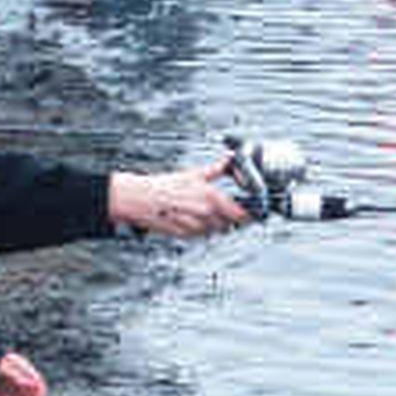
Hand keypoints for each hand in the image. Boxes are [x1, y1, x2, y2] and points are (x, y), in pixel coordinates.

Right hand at [107, 158, 247, 237]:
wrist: (141, 200)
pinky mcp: (187, 236)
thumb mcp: (194, 174)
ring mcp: (197, 227)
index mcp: (212, 197)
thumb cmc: (164, 187)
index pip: (243, 214)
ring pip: (218, 231)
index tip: (254, 211)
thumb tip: (231, 159)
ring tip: (207, 212)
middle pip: (233, 225)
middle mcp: (207, 215)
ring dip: (218, 223)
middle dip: (234, 218)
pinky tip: (194, 218)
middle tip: (230, 210)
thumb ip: (218, 168)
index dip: (252, 214)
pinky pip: (203, 235)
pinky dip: (203, 229)